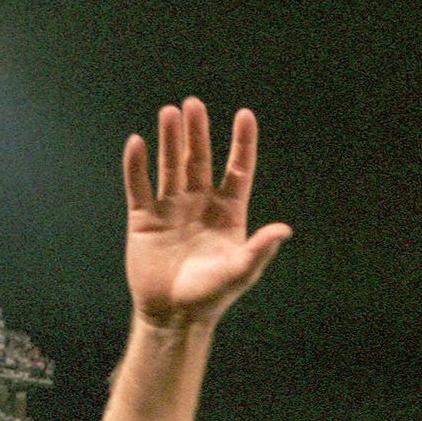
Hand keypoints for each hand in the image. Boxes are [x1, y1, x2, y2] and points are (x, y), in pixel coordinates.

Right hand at [122, 98, 291, 328]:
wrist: (174, 315)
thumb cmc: (211, 296)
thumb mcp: (240, 272)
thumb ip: (260, 249)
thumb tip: (284, 230)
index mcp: (228, 215)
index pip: (238, 171)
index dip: (242, 144)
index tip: (245, 115)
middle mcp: (200, 205)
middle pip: (200, 161)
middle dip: (198, 133)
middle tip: (194, 105)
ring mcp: (171, 208)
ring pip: (170, 166)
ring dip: (169, 140)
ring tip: (170, 113)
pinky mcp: (144, 218)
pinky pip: (138, 185)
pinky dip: (136, 165)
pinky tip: (138, 143)